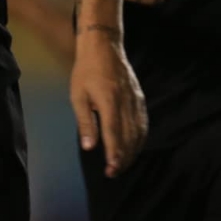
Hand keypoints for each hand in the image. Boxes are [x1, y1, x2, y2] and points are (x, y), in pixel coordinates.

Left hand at [70, 27, 147, 175]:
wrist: (104, 48)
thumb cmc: (86, 72)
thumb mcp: (78, 96)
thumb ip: (85, 122)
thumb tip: (88, 147)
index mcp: (109, 102)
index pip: (113, 134)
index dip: (114, 154)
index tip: (111, 169)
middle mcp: (126, 103)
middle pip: (129, 137)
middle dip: (123, 158)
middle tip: (113, 172)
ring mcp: (136, 101)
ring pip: (138, 132)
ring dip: (132, 151)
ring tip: (122, 164)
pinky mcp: (139, 99)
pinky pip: (143, 123)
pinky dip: (140, 139)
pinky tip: (134, 148)